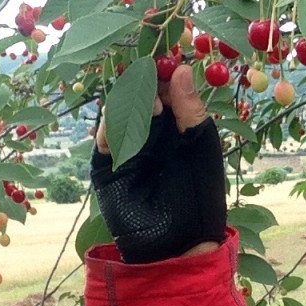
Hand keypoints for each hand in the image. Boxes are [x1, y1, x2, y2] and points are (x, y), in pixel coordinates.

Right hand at [92, 64, 225, 263]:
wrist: (177, 243)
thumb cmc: (200, 195)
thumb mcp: (202, 147)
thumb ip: (190, 109)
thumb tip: (181, 68)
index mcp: (178, 125)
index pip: (166, 87)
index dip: (163, 72)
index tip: (166, 62)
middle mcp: (152, 132)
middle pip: (138, 94)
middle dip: (144, 85)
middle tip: (157, 84)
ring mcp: (129, 147)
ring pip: (118, 111)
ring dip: (130, 104)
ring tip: (153, 112)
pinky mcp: (108, 166)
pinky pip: (104, 137)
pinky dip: (110, 127)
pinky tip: (125, 129)